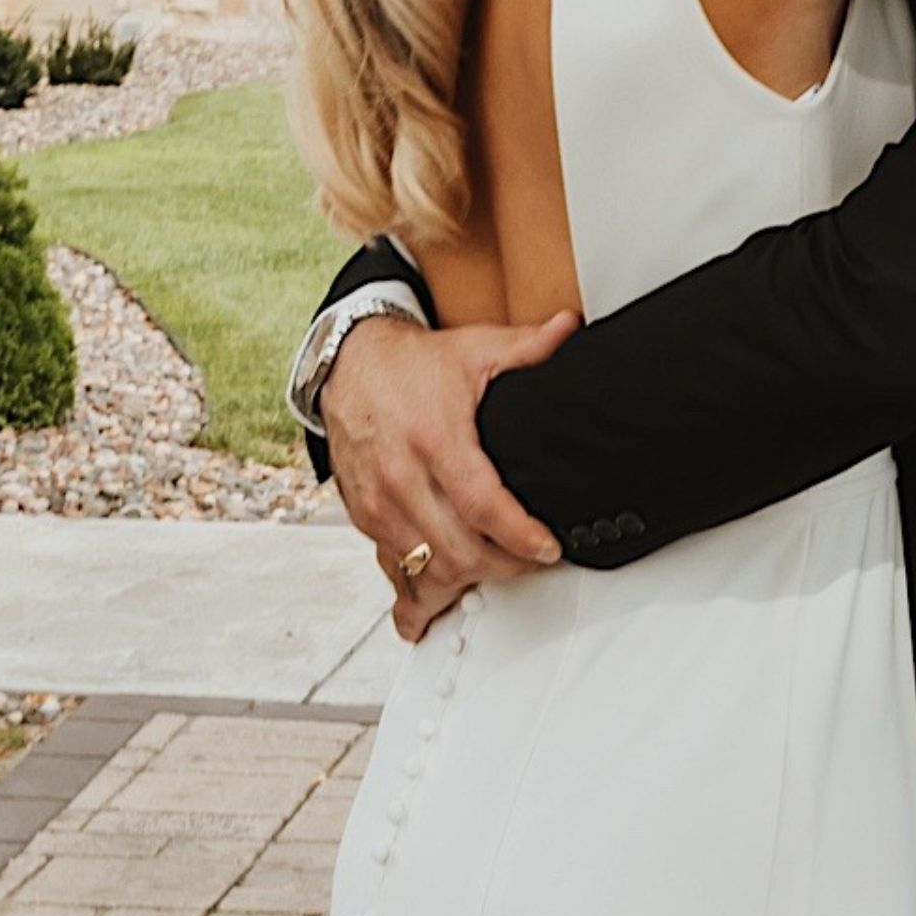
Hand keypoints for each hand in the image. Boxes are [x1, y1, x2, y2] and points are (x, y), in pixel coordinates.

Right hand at [327, 309, 570, 635]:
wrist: (345, 364)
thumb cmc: (411, 364)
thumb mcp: (474, 349)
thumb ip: (528, 347)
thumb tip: (570, 329)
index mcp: (435, 439)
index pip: (483, 506)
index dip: (520, 538)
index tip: (547, 549)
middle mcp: (401, 476)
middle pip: (456, 550)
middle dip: (502, 568)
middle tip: (532, 562)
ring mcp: (378, 501)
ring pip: (424, 567)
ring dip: (466, 580)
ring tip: (499, 574)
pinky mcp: (363, 515)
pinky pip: (396, 565)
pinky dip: (425, 580)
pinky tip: (449, 587)